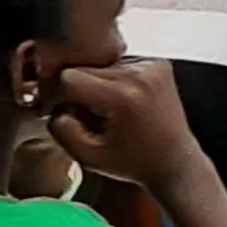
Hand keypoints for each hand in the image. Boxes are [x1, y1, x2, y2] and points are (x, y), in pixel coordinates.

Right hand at [43, 55, 209, 190]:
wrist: (175, 162)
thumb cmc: (132, 163)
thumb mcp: (88, 156)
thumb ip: (61, 129)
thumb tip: (51, 104)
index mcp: (122, 95)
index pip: (69, 77)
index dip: (60, 96)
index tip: (63, 113)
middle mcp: (139, 73)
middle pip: (84, 68)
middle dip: (78, 91)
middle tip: (87, 116)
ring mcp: (152, 65)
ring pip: (100, 64)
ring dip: (96, 84)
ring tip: (108, 111)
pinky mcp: (158, 63)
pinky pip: (120, 64)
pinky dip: (114, 80)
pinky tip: (122, 103)